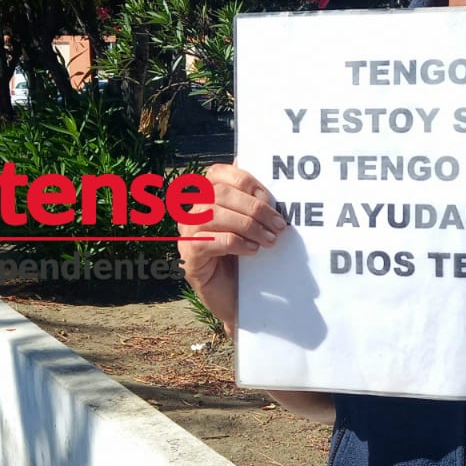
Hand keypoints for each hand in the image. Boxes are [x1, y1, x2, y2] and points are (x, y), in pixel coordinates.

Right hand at [177, 162, 286, 334]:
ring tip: (271, 240)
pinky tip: (253, 251)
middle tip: (279, 224)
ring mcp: (186, 234)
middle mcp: (190, 212)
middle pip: (218, 193)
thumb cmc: (247, 259)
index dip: (245, 180)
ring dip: (248, 225)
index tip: (271, 198)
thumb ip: (254, 200)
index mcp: (205, 198)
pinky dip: (236, 243)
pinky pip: (210, 241)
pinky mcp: (189, 257)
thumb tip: (260, 165)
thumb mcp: (254, 225)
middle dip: (254, 207)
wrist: (238, 300)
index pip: (217, 173)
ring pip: (213, 214)